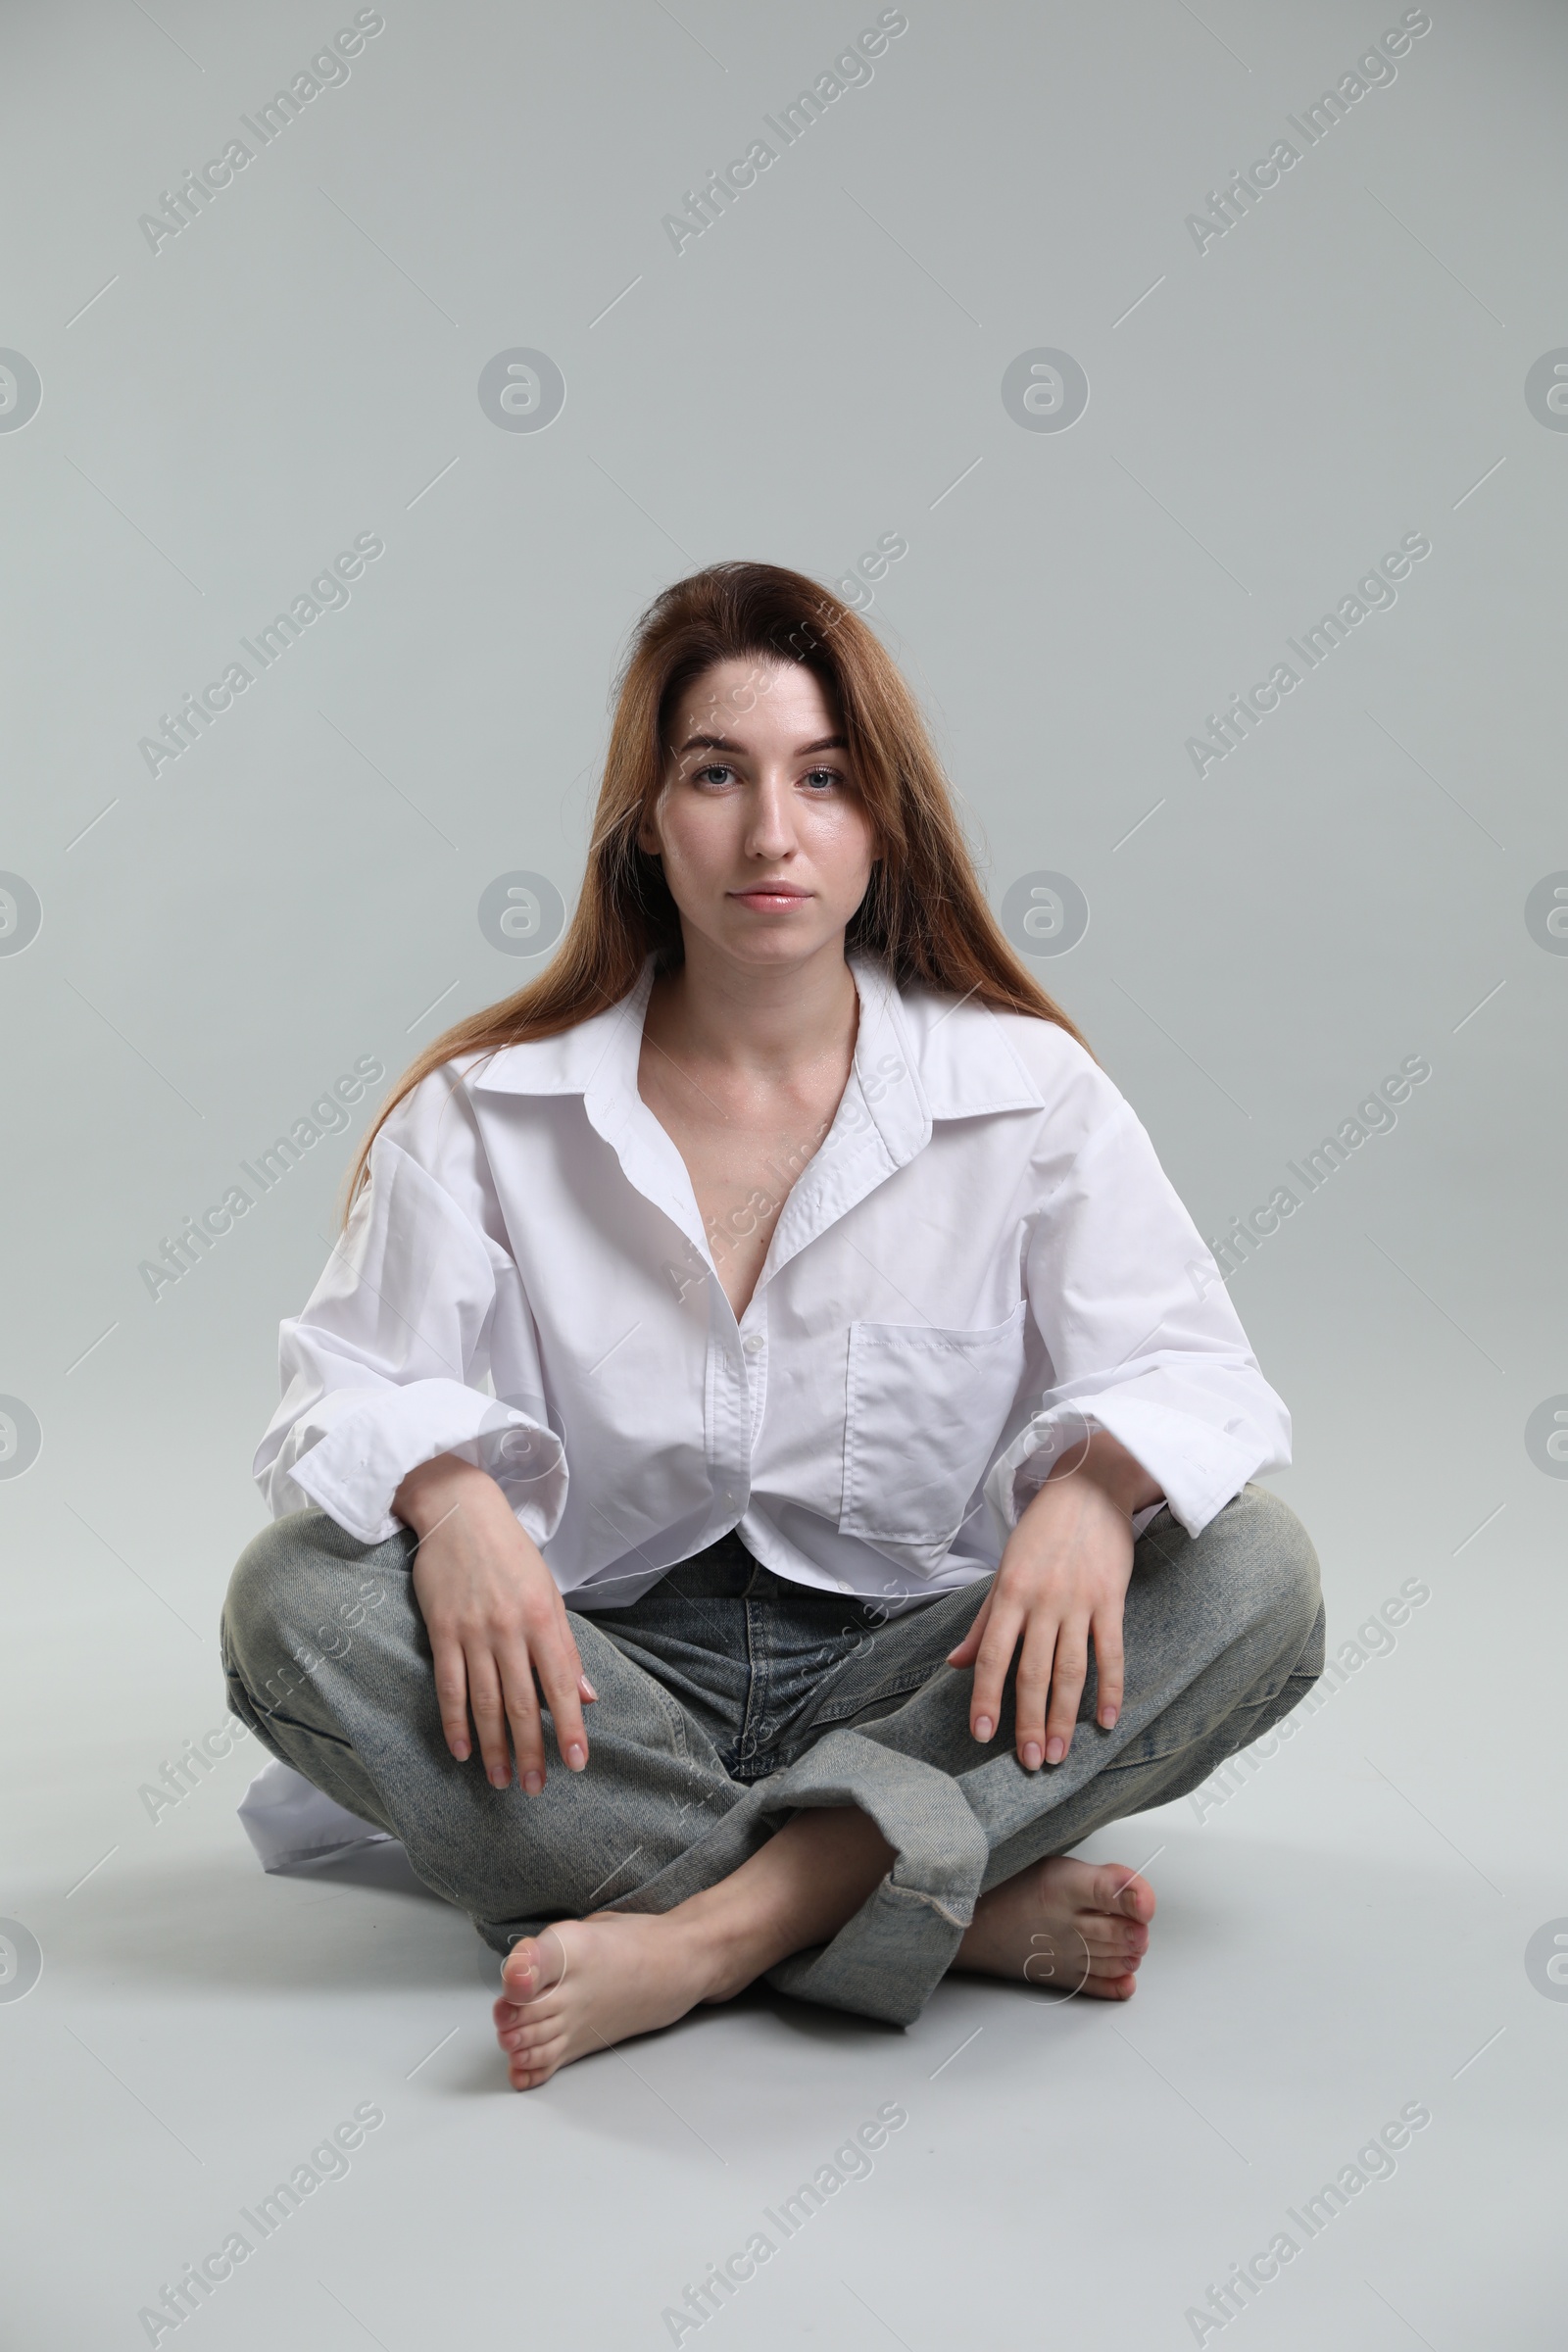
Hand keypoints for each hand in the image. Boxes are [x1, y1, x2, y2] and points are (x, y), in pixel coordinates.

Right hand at [396, 1453, 595, 1793]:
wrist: (462, 1512)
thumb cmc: (511, 1554)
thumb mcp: (550, 1594)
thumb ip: (566, 1648)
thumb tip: (587, 1697)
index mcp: (543, 1619)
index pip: (561, 1685)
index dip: (570, 1728)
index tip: (577, 1763)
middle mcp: (510, 1630)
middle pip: (522, 1703)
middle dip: (531, 1750)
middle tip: (534, 1787)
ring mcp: (474, 1632)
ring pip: (485, 1702)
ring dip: (495, 1747)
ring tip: (501, 1780)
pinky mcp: (442, 1631)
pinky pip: (449, 1686)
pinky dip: (455, 1723)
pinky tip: (462, 1751)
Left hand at [945, 1430, 1160, 1769]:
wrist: (1090, 1487)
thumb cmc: (1042, 1530)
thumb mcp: (1004, 1570)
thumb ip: (984, 1621)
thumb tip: (956, 1663)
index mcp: (1010, 1593)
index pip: (993, 1656)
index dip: (987, 1697)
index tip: (983, 1734)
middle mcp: (1042, 1601)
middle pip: (1033, 1672)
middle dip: (1029, 1721)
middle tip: (1030, 1762)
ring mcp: (1079, 1602)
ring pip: (1070, 1669)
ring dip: (1064, 1716)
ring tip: (1060, 1753)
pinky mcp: (1111, 1600)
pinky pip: (1112, 1651)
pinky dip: (1111, 1688)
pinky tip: (1106, 1720)